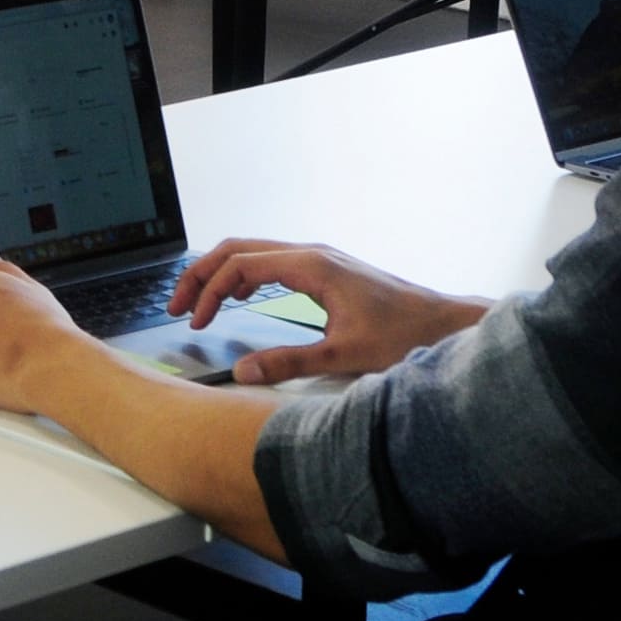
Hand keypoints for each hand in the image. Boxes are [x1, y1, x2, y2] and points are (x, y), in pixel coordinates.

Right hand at [166, 239, 482, 385]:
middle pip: (238, 248)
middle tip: (177, 304)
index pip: (240, 265)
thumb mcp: (343, 355)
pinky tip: (237, 298)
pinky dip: (243, 275)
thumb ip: (288, 363)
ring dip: (220, 273)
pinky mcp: (325, 270)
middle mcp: (312, 254)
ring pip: (252, 252)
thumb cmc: (404, 335)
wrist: (443, 324)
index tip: (193, 321)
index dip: (209, 291)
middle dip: (201, 274)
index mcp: (312, 267)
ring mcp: (319, 259)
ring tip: (198, 303)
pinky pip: (270, 261)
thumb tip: (243, 372)